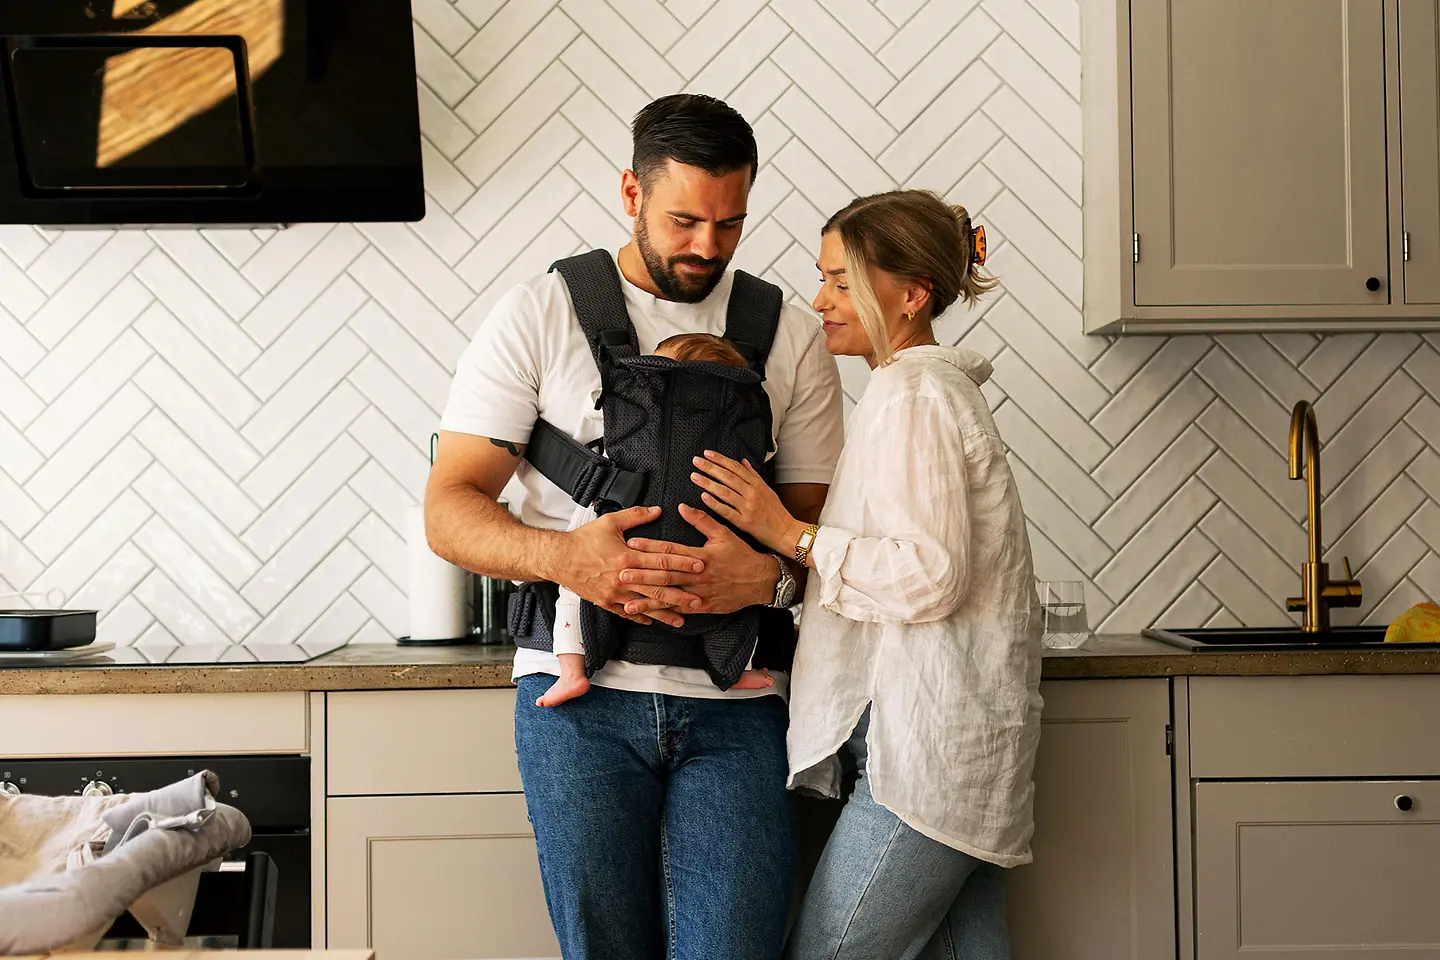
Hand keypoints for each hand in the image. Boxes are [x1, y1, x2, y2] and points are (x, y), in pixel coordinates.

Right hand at [561, 506, 702, 627]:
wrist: (558, 558)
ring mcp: (614, 593)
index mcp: (627, 556)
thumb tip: (658, 509)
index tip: (699, 564)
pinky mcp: (605, 602)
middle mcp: (623, 577)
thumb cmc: (584, 539)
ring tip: (683, 618)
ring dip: (665, 611)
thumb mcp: (610, 522)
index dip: (682, 562)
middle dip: (681, 591)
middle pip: (658, 585)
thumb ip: (636, 515)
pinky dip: (641, 617)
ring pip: (645, 603)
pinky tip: (654, 621)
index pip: (661, 559)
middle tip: (700, 595)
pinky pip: (627, 613)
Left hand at [621, 504, 778, 616]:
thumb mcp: (724, 533)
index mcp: (701, 556)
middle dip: (642, 576)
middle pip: (665, 576)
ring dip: (648, 602)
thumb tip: (683, 507)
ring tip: (628, 604)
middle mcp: (698, 576)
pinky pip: (681, 611)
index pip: (670, 550)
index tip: (631, 544)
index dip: (650, 546)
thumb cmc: (741, 556)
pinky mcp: (703, 607)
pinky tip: (651, 618)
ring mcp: (700, 594)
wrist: (760, 581)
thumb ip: (702, 520)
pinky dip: (665, 614)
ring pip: (670, 598)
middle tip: (620, 575)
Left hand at [689, 451, 804, 555]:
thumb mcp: (767, 489)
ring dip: (708, 483)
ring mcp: (748, 508)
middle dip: (710, 468)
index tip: (707, 454)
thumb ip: (753, 475)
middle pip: (728, 477)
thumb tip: (743, 461)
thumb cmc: (776, 512)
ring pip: (725, 492)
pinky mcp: (744, 522)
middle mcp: (752, 494)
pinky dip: (715, 503)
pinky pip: (727, 511)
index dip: (720, 460)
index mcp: (757, 485)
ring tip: (695, 476)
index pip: (735, 468)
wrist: (786, 532)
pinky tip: (704, 497)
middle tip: (696, 461)